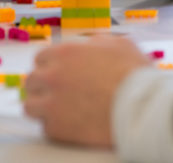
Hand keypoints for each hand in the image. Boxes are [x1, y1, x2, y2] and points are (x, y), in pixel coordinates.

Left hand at [24, 36, 149, 146]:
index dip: (50, 67)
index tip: (57, 75)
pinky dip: (57, 128)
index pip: (41, 59)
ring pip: (30, 106)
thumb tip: (90, 46)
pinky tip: (71, 125)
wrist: (142, 108)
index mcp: (65, 54)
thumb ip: (96, 43)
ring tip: (58, 111)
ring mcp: (52, 103)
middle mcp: (53, 76)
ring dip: (42, 108)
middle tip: (56, 93)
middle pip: (31, 81)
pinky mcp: (57, 128)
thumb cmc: (135, 75)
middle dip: (42, 87)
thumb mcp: (118, 44)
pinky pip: (46, 128)